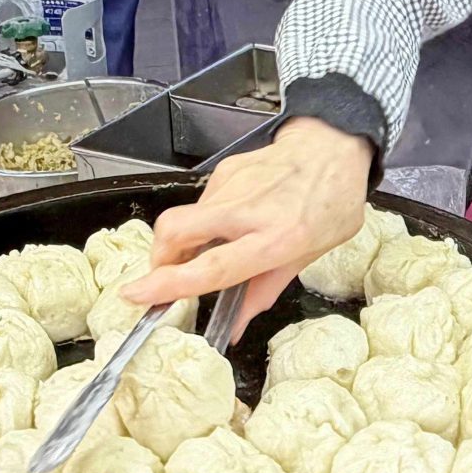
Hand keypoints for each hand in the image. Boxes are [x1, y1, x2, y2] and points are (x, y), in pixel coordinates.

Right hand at [121, 117, 374, 338]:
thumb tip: (234, 327)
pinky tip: (229, 222)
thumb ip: (264, 291)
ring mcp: (233, 185)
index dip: (170, 284)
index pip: (213, 267)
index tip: (139, 294)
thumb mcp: (309, 256)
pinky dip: (204, 221)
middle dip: (158, 258)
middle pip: (175, 231)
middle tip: (169, 274)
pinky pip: (200, 204)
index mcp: (278, 239)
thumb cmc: (331, 203)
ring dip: (185, 241)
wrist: (332, 145)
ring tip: (213, 246)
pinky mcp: (224, 170)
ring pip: (183, 218)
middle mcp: (249, 211)